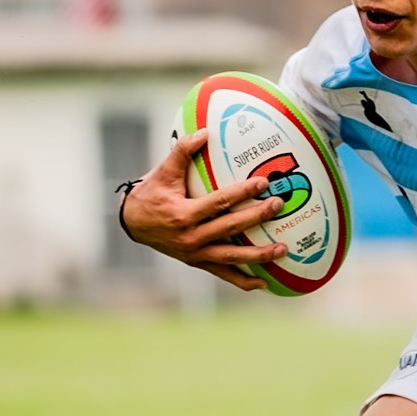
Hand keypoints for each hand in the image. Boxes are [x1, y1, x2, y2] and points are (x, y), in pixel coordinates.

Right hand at [121, 129, 288, 291]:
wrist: (133, 223)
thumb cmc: (151, 194)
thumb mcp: (163, 172)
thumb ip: (182, 151)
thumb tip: (204, 132)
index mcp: (183, 214)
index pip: (218, 202)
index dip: (241, 193)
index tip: (262, 183)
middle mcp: (190, 238)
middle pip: (230, 228)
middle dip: (256, 217)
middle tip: (279, 205)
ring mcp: (195, 254)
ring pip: (232, 257)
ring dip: (259, 256)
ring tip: (283, 249)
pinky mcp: (198, 263)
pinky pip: (224, 274)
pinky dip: (243, 281)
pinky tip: (265, 283)